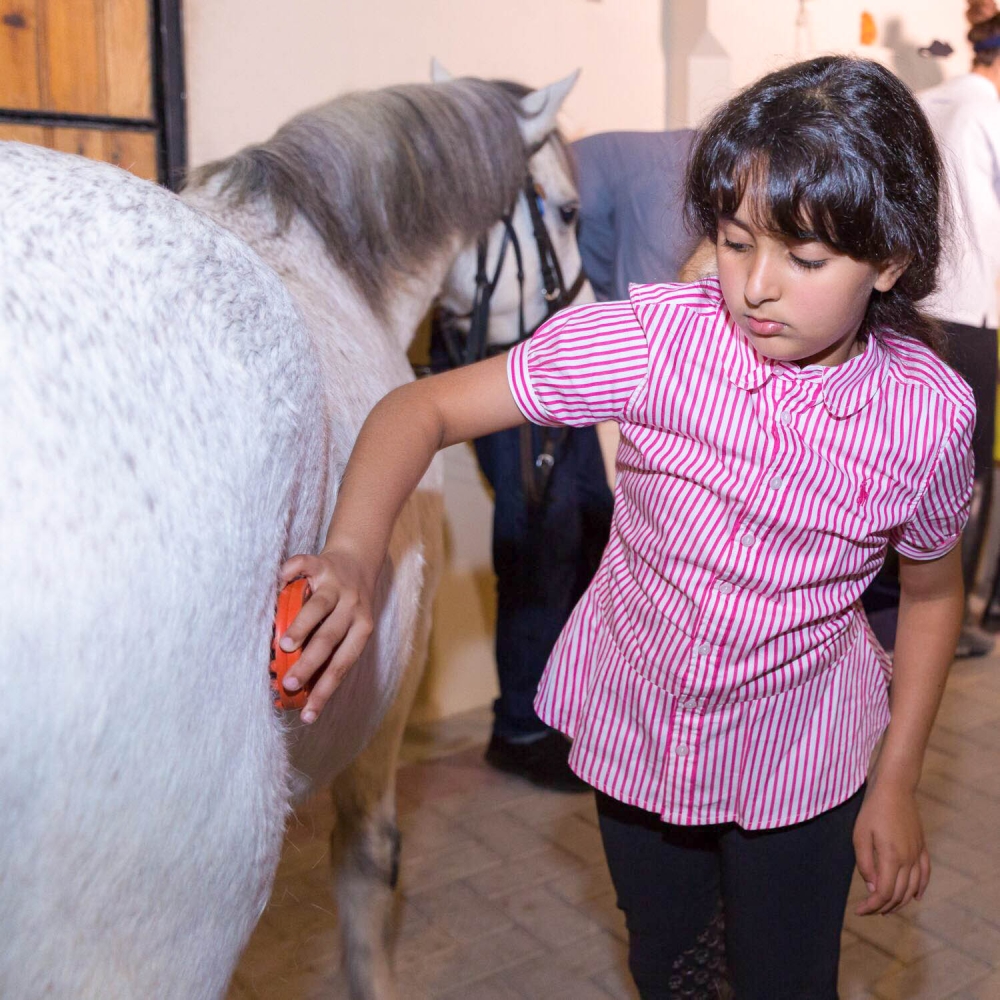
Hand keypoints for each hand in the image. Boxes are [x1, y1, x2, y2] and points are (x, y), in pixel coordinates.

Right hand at [276, 547, 374, 723]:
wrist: (359, 558)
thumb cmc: (347, 605)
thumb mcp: (349, 628)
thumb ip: (329, 651)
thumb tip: (299, 690)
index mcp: (361, 628)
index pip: (343, 664)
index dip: (325, 690)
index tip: (308, 714)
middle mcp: (352, 607)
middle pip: (330, 638)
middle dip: (310, 663)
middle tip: (290, 683)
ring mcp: (337, 584)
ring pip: (319, 607)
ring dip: (301, 627)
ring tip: (284, 645)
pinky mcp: (322, 562)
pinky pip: (304, 566)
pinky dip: (289, 573)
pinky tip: (278, 583)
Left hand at [853, 781, 929, 915]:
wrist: (895, 788)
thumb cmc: (873, 809)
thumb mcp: (860, 835)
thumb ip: (865, 864)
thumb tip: (872, 888)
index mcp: (892, 858)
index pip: (884, 893)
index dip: (871, 906)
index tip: (859, 910)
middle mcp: (908, 860)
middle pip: (898, 894)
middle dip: (883, 907)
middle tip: (868, 910)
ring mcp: (917, 854)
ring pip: (912, 888)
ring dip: (900, 901)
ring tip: (886, 907)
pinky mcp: (922, 847)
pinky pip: (925, 874)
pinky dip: (920, 888)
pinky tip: (915, 897)